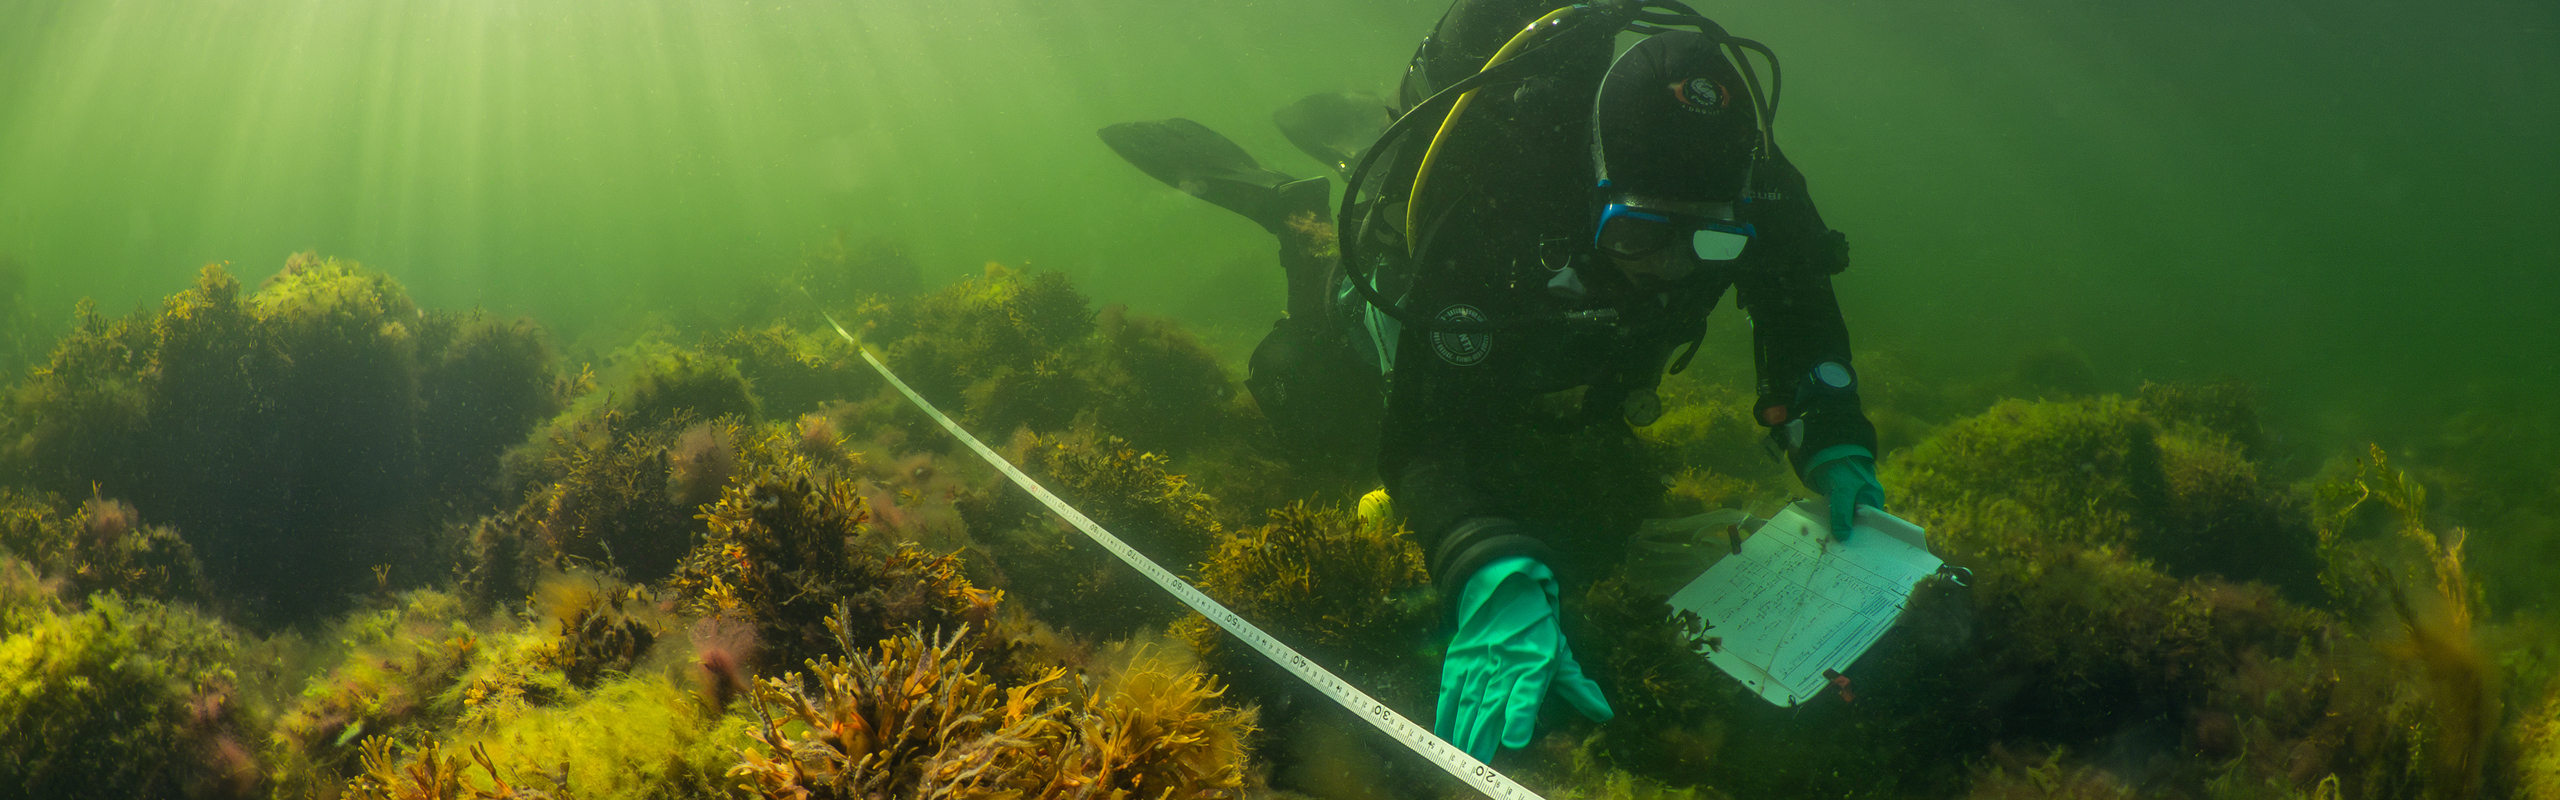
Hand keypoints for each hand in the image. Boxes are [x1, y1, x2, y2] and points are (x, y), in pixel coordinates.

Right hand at [1435, 557, 1612, 761]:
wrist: (1505, 592)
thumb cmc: (1537, 630)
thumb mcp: (1562, 655)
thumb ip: (1579, 688)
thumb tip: (1604, 713)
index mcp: (1534, 666)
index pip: (1525, 694)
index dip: (1519, 717)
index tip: (1514, 741)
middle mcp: (1505, 664)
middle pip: (1491, 704)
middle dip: (1483, 734)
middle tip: (1478, 761)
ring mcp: (1478, 661)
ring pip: (1468, 699)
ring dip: (1463, 728)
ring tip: (1461, 752)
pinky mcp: (1459, 658)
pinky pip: (1449, 688)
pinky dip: (1445, 712)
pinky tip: (1446, 732)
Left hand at [1807, 445, 1885, 541]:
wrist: (1827, 449)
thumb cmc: (1843, 469)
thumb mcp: (1843, 493)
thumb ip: (1843, 515)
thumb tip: (1843, 537)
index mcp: (1873, 499)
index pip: (1873, 523)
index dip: (1864, 536)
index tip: (1853, 550)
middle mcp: (1864, 500)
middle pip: (1858, 523)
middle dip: (1848, 534)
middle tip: (1837, 551)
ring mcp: (1850, 499)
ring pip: (1845, 519)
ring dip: (1837, 528)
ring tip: (1828, 546)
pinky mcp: (1837, 497)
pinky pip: (1835, 513)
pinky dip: (1829, 520)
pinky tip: (1822, 532)